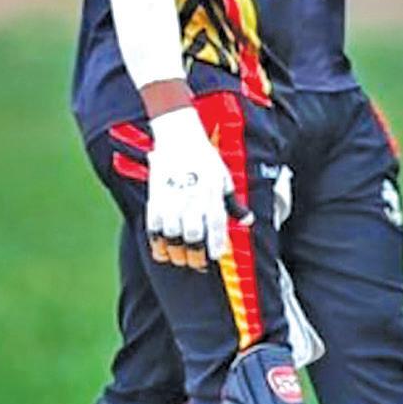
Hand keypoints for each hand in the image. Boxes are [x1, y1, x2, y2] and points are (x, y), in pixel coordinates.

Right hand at [143, 107, 247, 270]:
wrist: (179, 139)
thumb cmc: (205, 160)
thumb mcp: (225, 180)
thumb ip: (234, 204)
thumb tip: (248, 222)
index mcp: (212, 195)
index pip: (216, 225)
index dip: (216, 244)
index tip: (215, 256)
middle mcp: (193, 199)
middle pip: (194, 235)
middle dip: (196, 254)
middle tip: (198, 264)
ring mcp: (172, 200)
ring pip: (173, 235)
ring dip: (177, 251)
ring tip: (181, 259)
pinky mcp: (155, 199)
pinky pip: (154, 227)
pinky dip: (157, 242)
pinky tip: (162, 251)